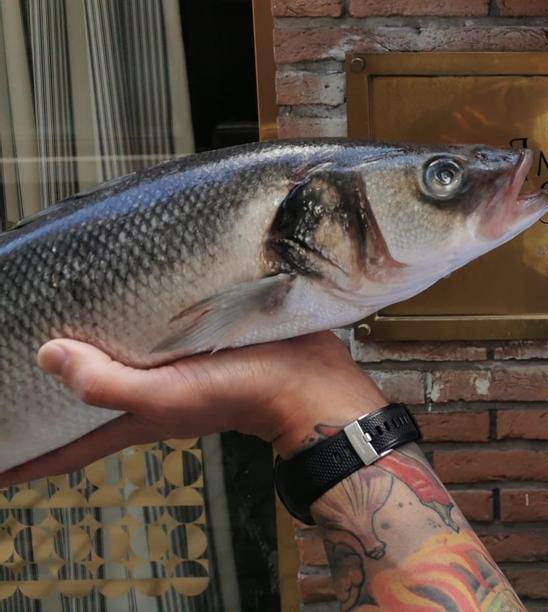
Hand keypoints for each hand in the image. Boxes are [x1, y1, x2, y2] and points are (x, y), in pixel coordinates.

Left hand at [0, 331, 385, 487]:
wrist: (311, 379)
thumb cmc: (243, 395)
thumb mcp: (167, 398)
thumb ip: (108, 383)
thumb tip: (47, 355)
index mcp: (134, 414)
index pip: (64, 446)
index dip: (23, 459)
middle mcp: (150, 390)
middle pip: (87, 397)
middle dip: (47, 397)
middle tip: (10, 384)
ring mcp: (176, 364)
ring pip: (119, 358)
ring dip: (90, 350)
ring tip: (58, 331)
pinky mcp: (201, 335)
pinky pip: (156, 328)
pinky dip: (135, 318)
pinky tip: (129, 296)